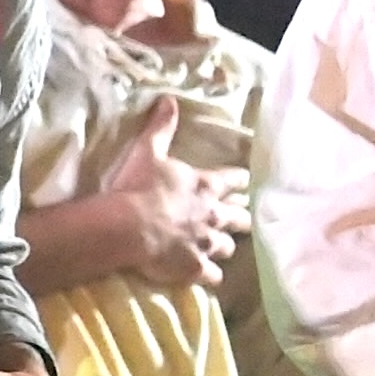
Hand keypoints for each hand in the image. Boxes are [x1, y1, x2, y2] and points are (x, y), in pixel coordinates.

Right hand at [82, 99, 252, 290]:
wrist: (128, 226)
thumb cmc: (137, 186)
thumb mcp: (148, 151)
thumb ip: (161, 127)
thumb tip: (169, 99)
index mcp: (205, 185)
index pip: (235, 181)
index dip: (241, 182)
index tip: (246, 184)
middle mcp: (213, 215)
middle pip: (240, 218)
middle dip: (241, 217)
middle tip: (241, 218)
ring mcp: (206, 244)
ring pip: (228, 247)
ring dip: (225, 245)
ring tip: (221, 247)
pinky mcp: (196, 268)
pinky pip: (214, 276)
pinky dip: (211, 275)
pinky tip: (207, 275)